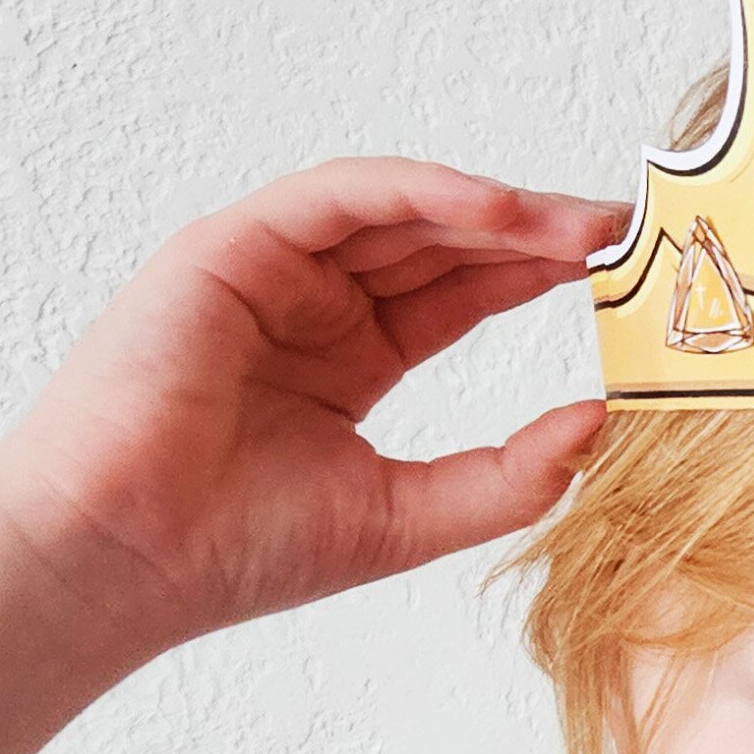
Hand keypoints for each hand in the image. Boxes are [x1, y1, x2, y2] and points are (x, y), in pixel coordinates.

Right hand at [0, 157, 624, 650]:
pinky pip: (337, 196)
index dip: (541, 275)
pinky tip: (494, 210)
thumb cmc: (242, 551)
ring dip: (494, 207)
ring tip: (579, 223)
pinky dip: (418, 191)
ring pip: (400, 209)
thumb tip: (601, 422)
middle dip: (536, 231)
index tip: (624, 272)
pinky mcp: (226, 249)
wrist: (129, 561)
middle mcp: (313, 304)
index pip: (464, 294)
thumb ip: (511, 473)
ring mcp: (269, 271)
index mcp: (352, 358)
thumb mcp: (413, 513)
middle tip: (624, 229)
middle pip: (443, 241)